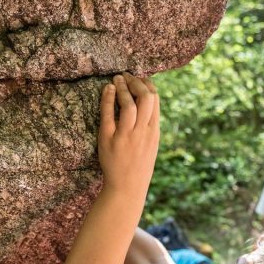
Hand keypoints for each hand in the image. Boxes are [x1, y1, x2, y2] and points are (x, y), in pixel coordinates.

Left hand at [98, 73, 158, 196]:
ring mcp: (125, 136)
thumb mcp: (151, 143)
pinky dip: (108, 98)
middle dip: (136, 82)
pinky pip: (108, 114)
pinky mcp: (109, 139)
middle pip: (144, 98)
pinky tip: (108, 89)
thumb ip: (149, 124)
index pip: (155, 101)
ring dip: (123, 87)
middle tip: (127, 76)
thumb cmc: (139, 164)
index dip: (148, 85)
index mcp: (153, 131)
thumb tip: (148, 102)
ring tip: (117, 79)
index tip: (140, 78)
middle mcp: (142, 132)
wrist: (127, 186)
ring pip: (128, 104)